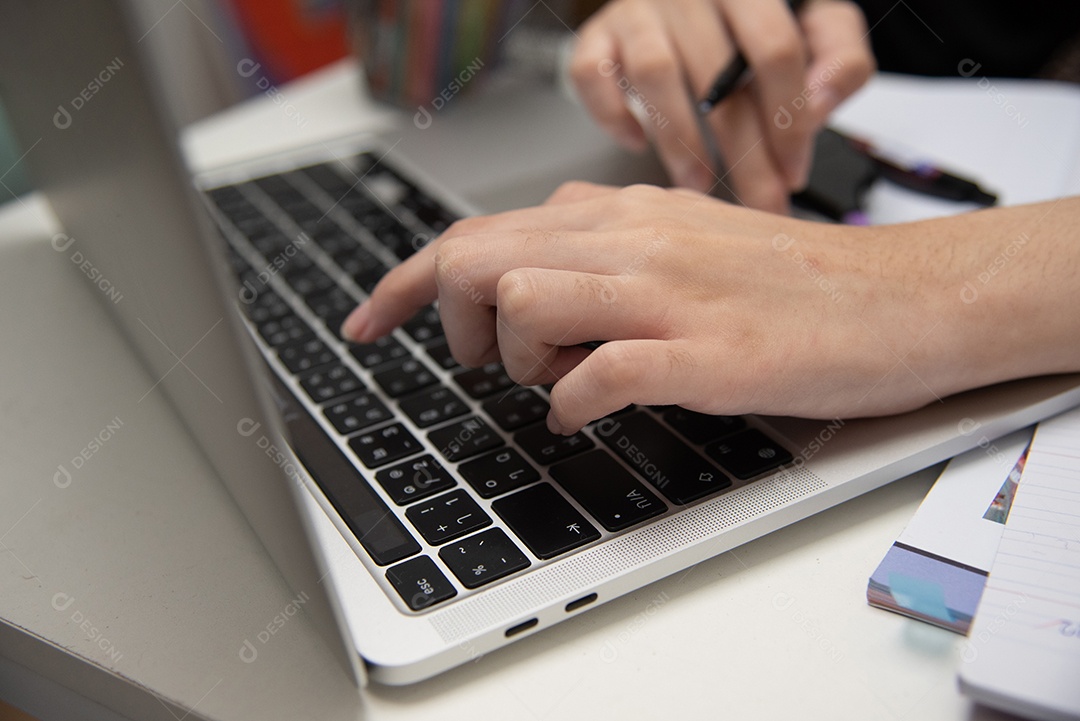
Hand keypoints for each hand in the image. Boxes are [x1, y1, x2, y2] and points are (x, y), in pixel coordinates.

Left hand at [341, 182, 1061, 433]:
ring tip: (552, 380)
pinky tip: (586, 413)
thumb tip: (525, 277)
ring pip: (525, 304)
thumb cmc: (796, 281)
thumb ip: (602, 246)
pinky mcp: (712, 355)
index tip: (369, 321)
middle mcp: (636, 240)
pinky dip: (572, 404)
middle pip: (480, 258)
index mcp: (625, 212)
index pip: (481, 232)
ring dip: (513, 359)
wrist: (907, 299)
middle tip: (477, 361)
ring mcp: (672, 296)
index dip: (406, 282)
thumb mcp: (684, 238)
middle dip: (448, 318)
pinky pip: (600, 376)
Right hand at [569, 0, 873, 212]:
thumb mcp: (815, 29)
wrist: (686, 1)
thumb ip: (839, 60)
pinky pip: (593, 76)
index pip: (775, 50)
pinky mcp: (598, 35)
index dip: (788, 120)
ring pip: (655, 75)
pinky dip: (614, 116)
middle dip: (743, 154)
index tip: (793, 172)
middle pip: (719, 78)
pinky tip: (638, 143)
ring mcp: (638, 9)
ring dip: (679, 142)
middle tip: (757, 202)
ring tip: (698, 185)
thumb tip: (816, 108)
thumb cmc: (753, 26)